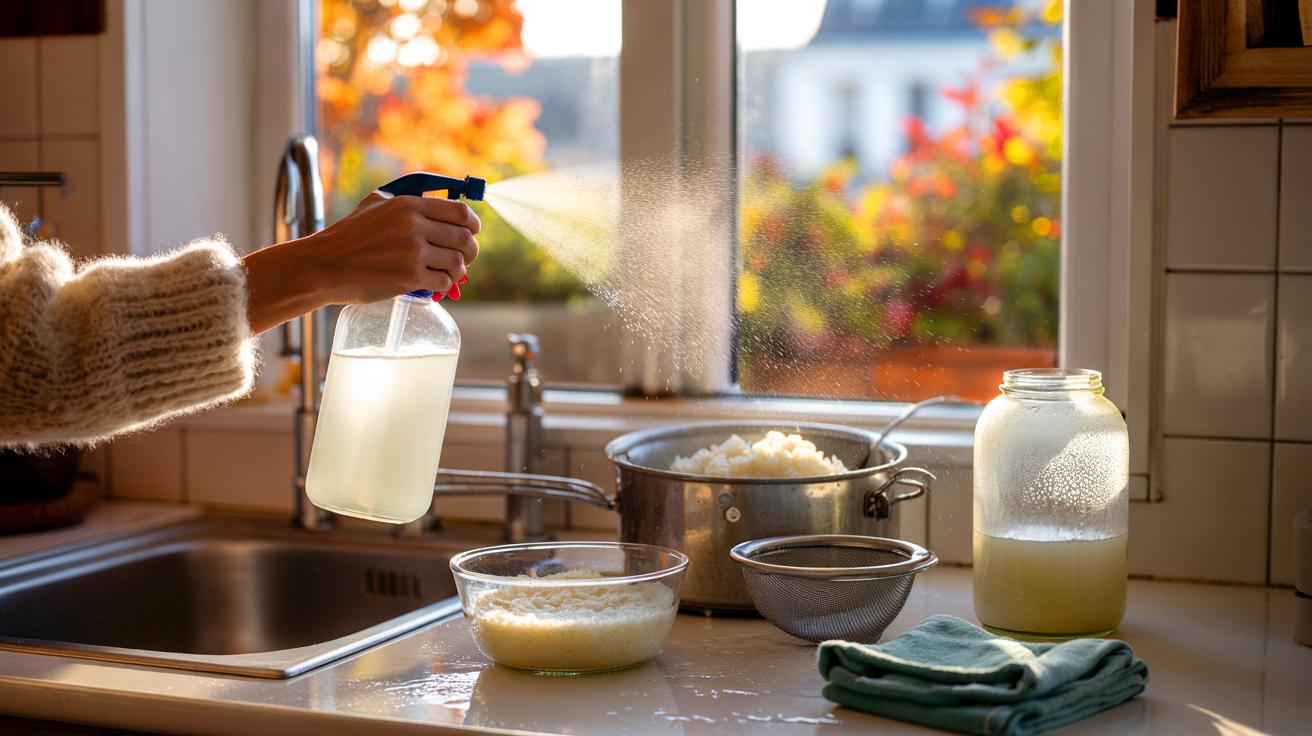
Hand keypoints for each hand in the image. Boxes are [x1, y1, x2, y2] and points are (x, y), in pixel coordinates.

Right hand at [243, 191, 480, 333]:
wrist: (325, 265)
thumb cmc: (348, 235)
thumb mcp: (374, 204)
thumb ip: (404, 200)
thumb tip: (433, 200)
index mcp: (409, 205)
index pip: (459, 212)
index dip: (472, 223)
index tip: (473, 231)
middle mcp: (415, 226)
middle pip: (464, 238)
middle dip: (471, 250)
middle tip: (466, 257)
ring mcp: (413, 253)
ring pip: (458, 262)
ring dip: (459, 270)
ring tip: (451, 273)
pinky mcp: (410, 277)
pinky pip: (443, 282)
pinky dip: (444, 285)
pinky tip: (436, 284)